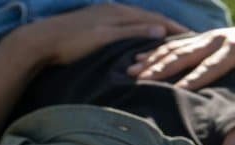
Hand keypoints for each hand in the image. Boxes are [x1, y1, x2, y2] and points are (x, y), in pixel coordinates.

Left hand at [8, 4, 185, 69]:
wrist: (39, 41)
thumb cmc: (72, 42)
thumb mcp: (106, 38)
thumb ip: (133, 33)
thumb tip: (160, 30)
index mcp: (120, 13)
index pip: (157, 19)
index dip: (177, 29)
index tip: (195, 39)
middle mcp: (115, 11)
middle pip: (150, 19)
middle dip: (171, 30)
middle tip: (190, 41)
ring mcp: (106, 16)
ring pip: (140, 23)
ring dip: (157, 32)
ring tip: (173, 43)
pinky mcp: (99, 24)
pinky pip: (130, 28)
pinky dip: (143, 34)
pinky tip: (147, 42)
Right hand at [128, 20, 234, 94]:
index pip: (212, 66)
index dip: (195, 78)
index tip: (177, 89)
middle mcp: (219, 40)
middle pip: (186, 55)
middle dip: (163, 68)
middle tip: (142, 80)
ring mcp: (210, 37)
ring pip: (177, 48)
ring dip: (154, 59)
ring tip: (132, 71)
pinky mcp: (205, 38)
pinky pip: (178, 44)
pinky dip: (158, 51)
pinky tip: (140, 60)